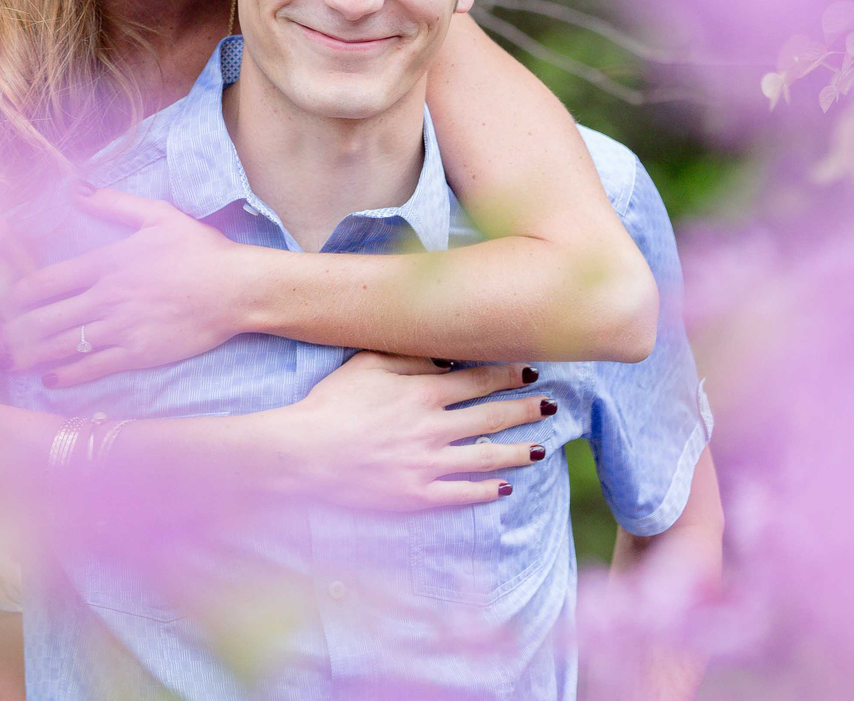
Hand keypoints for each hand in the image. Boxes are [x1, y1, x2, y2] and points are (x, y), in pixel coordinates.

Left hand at [0, 187, 256, 384]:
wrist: (234, 289)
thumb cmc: (199, 250)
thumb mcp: (157, 215)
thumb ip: (113, 203)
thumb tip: (76, 187)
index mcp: (106, 263)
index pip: (46, 282)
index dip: (17, 296)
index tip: (1, 304)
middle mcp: (105, 297)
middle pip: (45, 319)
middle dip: (14, 332)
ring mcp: (120, 328)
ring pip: (62, 346)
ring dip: (31, 356)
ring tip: (9, 363)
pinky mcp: (137, 354)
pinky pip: (92, 368)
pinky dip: (66, 376)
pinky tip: (50, 380)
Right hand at [279, 352, 551, 510]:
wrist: (303, 453)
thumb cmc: (331, 403)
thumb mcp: (366, 364)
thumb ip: (408, 358)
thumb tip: (443, 359)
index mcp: (422, 392)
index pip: (478, 380)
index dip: (507, 374)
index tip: (530, 370)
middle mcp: (433, 428)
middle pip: (491, 417)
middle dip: (524, 409)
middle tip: (550, 406)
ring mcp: (427, 464)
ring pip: (485, 457)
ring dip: (516, 451)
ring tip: (540, 449)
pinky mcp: (417, 495)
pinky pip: (461, 494)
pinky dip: (485, 491)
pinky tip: (503, 488)